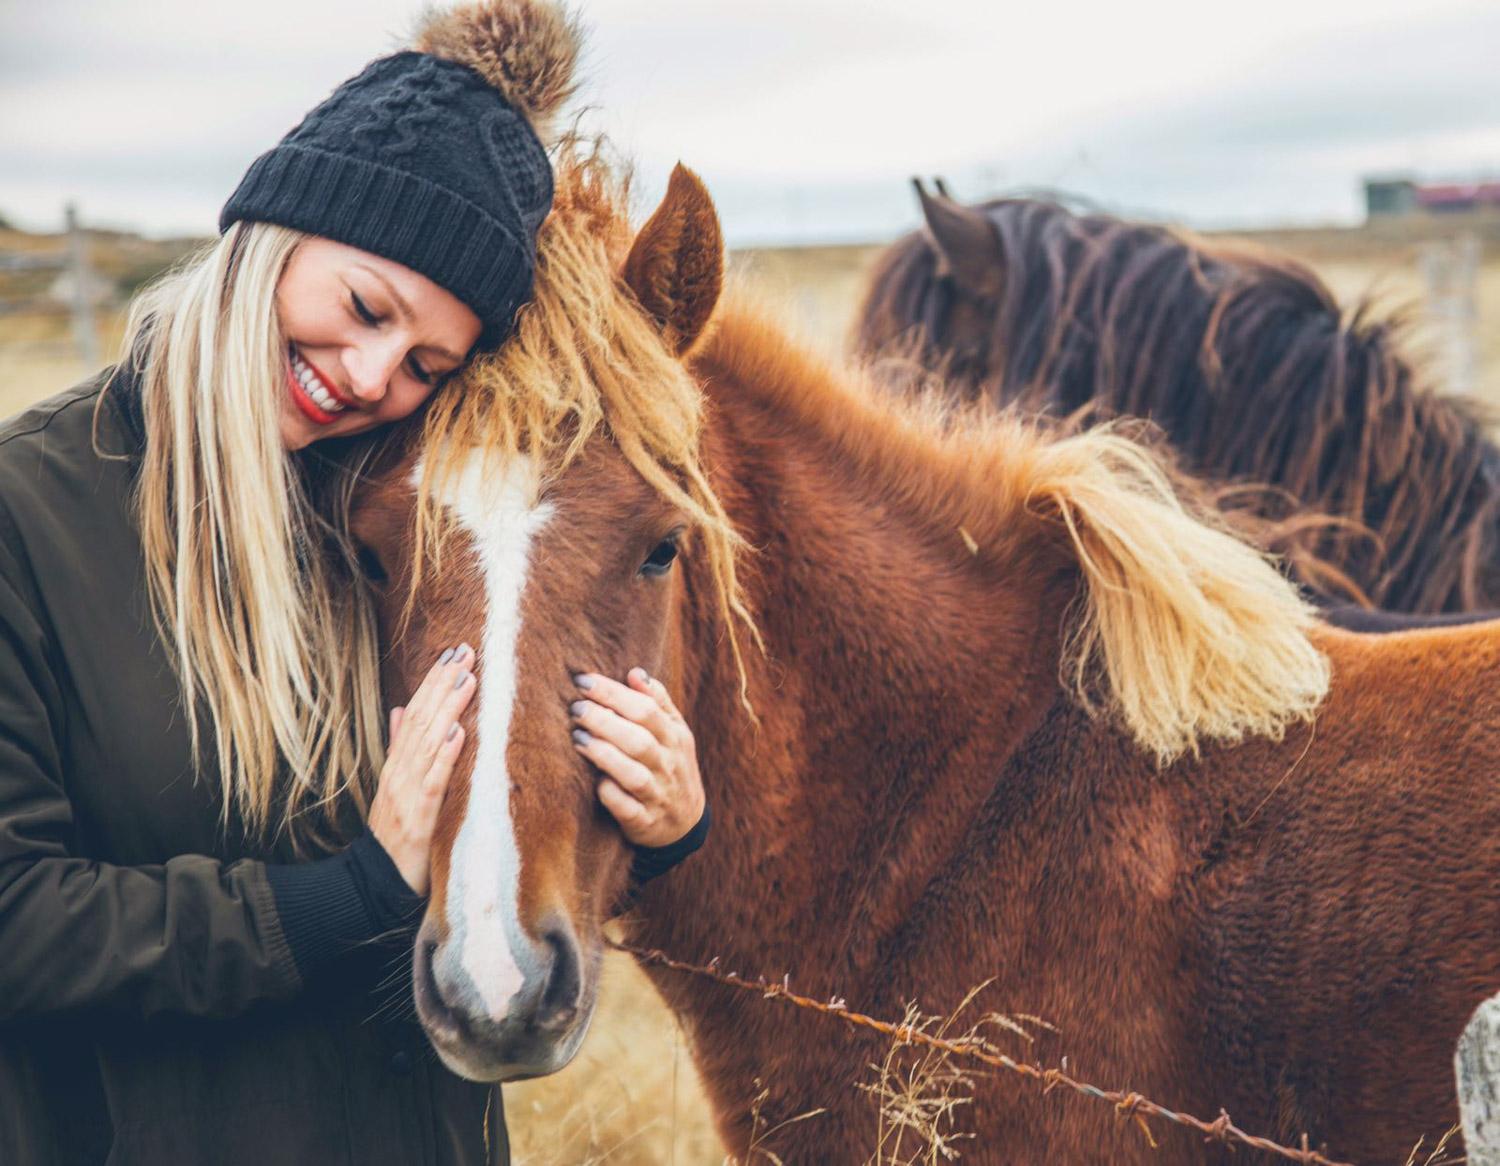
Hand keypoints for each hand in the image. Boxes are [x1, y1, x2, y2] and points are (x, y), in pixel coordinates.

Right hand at [368, 644, 475, 894]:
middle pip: (422, 719)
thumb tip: (397, 708)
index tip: (453, 652)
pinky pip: (433, 782)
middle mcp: (400, 772)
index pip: (415, 712)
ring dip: (448, 709)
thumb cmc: (396, 835)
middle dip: (444, 683)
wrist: (377, 883)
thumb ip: (398, 747)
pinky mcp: (418, 817)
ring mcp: (406, 793)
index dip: (433, 681)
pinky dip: (445, 756)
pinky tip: (459, 733)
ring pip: (428, 742)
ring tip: (467, 679)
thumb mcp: (396, 786)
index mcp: (397, 763)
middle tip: (467, 651)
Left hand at [570, 667, 705, 848]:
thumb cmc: (671, 767)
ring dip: (604, 754)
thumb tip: (635, 672)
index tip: (583, 680)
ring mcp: (658, 795)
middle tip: (575, 708)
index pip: (646, 709)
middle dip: (604, 720)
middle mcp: (668, 765)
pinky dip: (610, 794)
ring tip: (577, 738)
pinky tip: (594, 781)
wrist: (686, 823)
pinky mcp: (644, 822)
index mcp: (675, 738)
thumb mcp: (675, 733)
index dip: (613, 693)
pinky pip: (626, 809)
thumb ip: (657, 702)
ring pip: (633, 774)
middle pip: (638, 739)